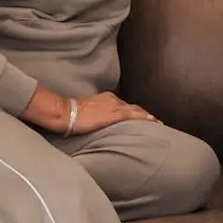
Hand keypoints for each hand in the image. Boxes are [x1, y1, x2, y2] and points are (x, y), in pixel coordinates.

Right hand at [23, 87, 154, 135]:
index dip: (133, 112)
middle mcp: (112, 100)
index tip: (142, 117)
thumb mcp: (85, 112)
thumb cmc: (70, 114)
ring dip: (147, 117)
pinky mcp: (114, 115)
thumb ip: (94, 115)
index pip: (123, 106)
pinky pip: (134, 116)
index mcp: (105, 98)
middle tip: (154, 121)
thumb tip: (96, 123)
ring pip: (136, 111)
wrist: (65, 112)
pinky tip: (153, 122)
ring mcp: (114, 107)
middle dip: (143, 114)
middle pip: (132, 108)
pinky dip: (145, 118)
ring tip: (157, 123)